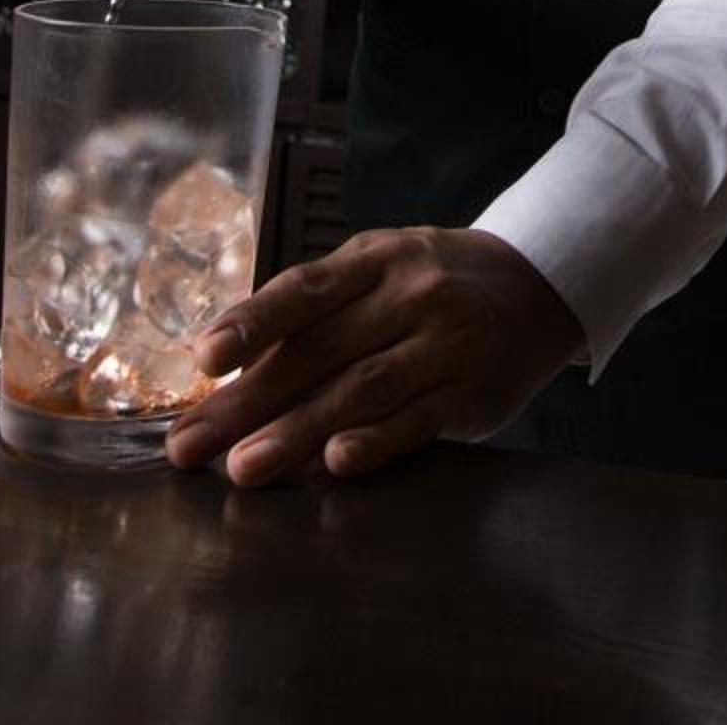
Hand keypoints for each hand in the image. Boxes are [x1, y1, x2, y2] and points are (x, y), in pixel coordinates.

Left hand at [164, 227, 584, 485]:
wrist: (537, 288)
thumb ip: (314, 308)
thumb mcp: (378, 269)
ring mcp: (445, 345)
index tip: (202, 359)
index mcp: (374, 259)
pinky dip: (374, 443)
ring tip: (243, 468)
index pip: (303, 290)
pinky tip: (333, 464)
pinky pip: (416, 422)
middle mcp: (409, 296)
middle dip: (247, 401)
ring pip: (361, 390)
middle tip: (190, 444)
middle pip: (318, 351)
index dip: (251, 324)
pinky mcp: (471, 394)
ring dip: (296, 432)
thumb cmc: (432, 283)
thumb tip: (226, 366)